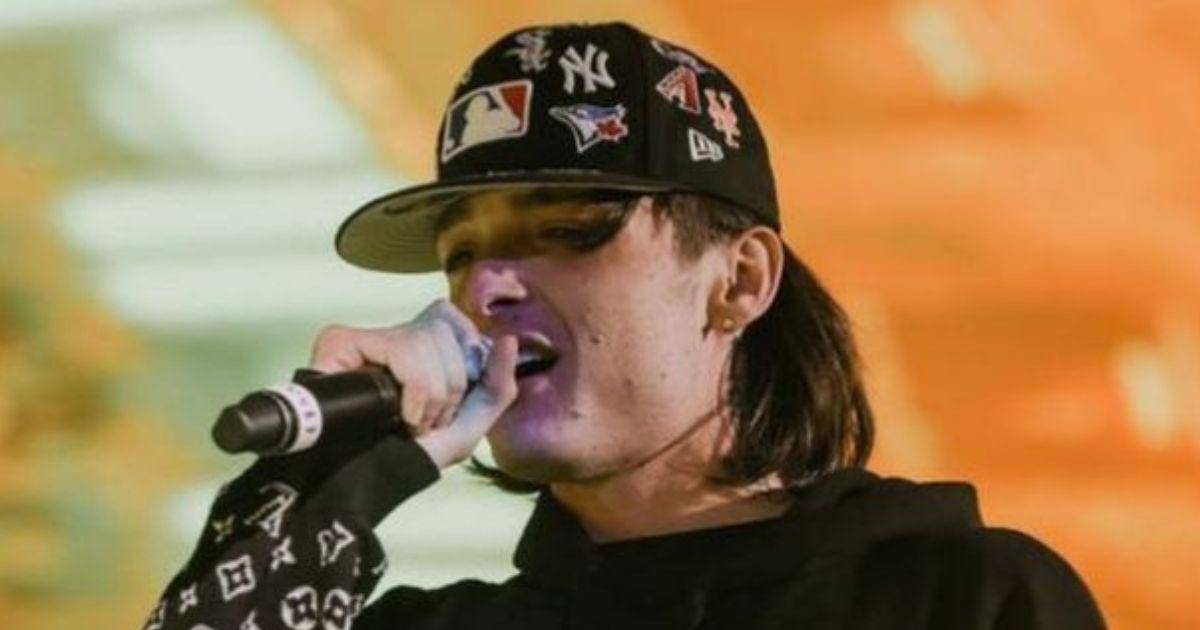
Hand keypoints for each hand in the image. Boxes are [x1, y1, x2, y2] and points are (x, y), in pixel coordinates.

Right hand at [308, 299, 518, 468]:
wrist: (374, 480)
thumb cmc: (417, 454)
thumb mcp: (470, 423)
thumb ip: (498, 383)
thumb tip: (510, 339)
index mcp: (417, 346)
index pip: (447, 315)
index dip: (461, 350)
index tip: (452, 397)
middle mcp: (388, 337)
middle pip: (441, 327)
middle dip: (449, 385)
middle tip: (426, 419)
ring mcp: (362, 340)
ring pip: (423, 337)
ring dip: (431, 394)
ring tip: (410, 422)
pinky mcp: (339, 343)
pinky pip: (401, 347)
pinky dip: (415, 388)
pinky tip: (400, 415)